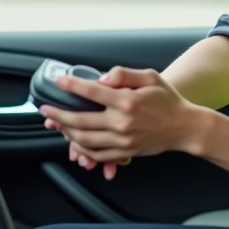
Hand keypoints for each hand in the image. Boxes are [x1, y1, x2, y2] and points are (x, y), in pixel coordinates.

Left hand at [40, 67, 203, 179]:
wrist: (184, 127)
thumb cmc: (167, 100)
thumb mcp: (150, 77)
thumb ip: (125, 74)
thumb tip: (103, 79)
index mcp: (128, 101)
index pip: (92, 93)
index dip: (71, 86)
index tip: (59, 82)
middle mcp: (123, 122)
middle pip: (81, 121)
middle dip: (59, 114)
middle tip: (45, 109)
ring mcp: (123, 141)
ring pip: (84, 140)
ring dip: (66, 132)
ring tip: (56, 123)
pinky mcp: (125, 152)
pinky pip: (96, 154)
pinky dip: (80, 148)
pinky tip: (73, 139)